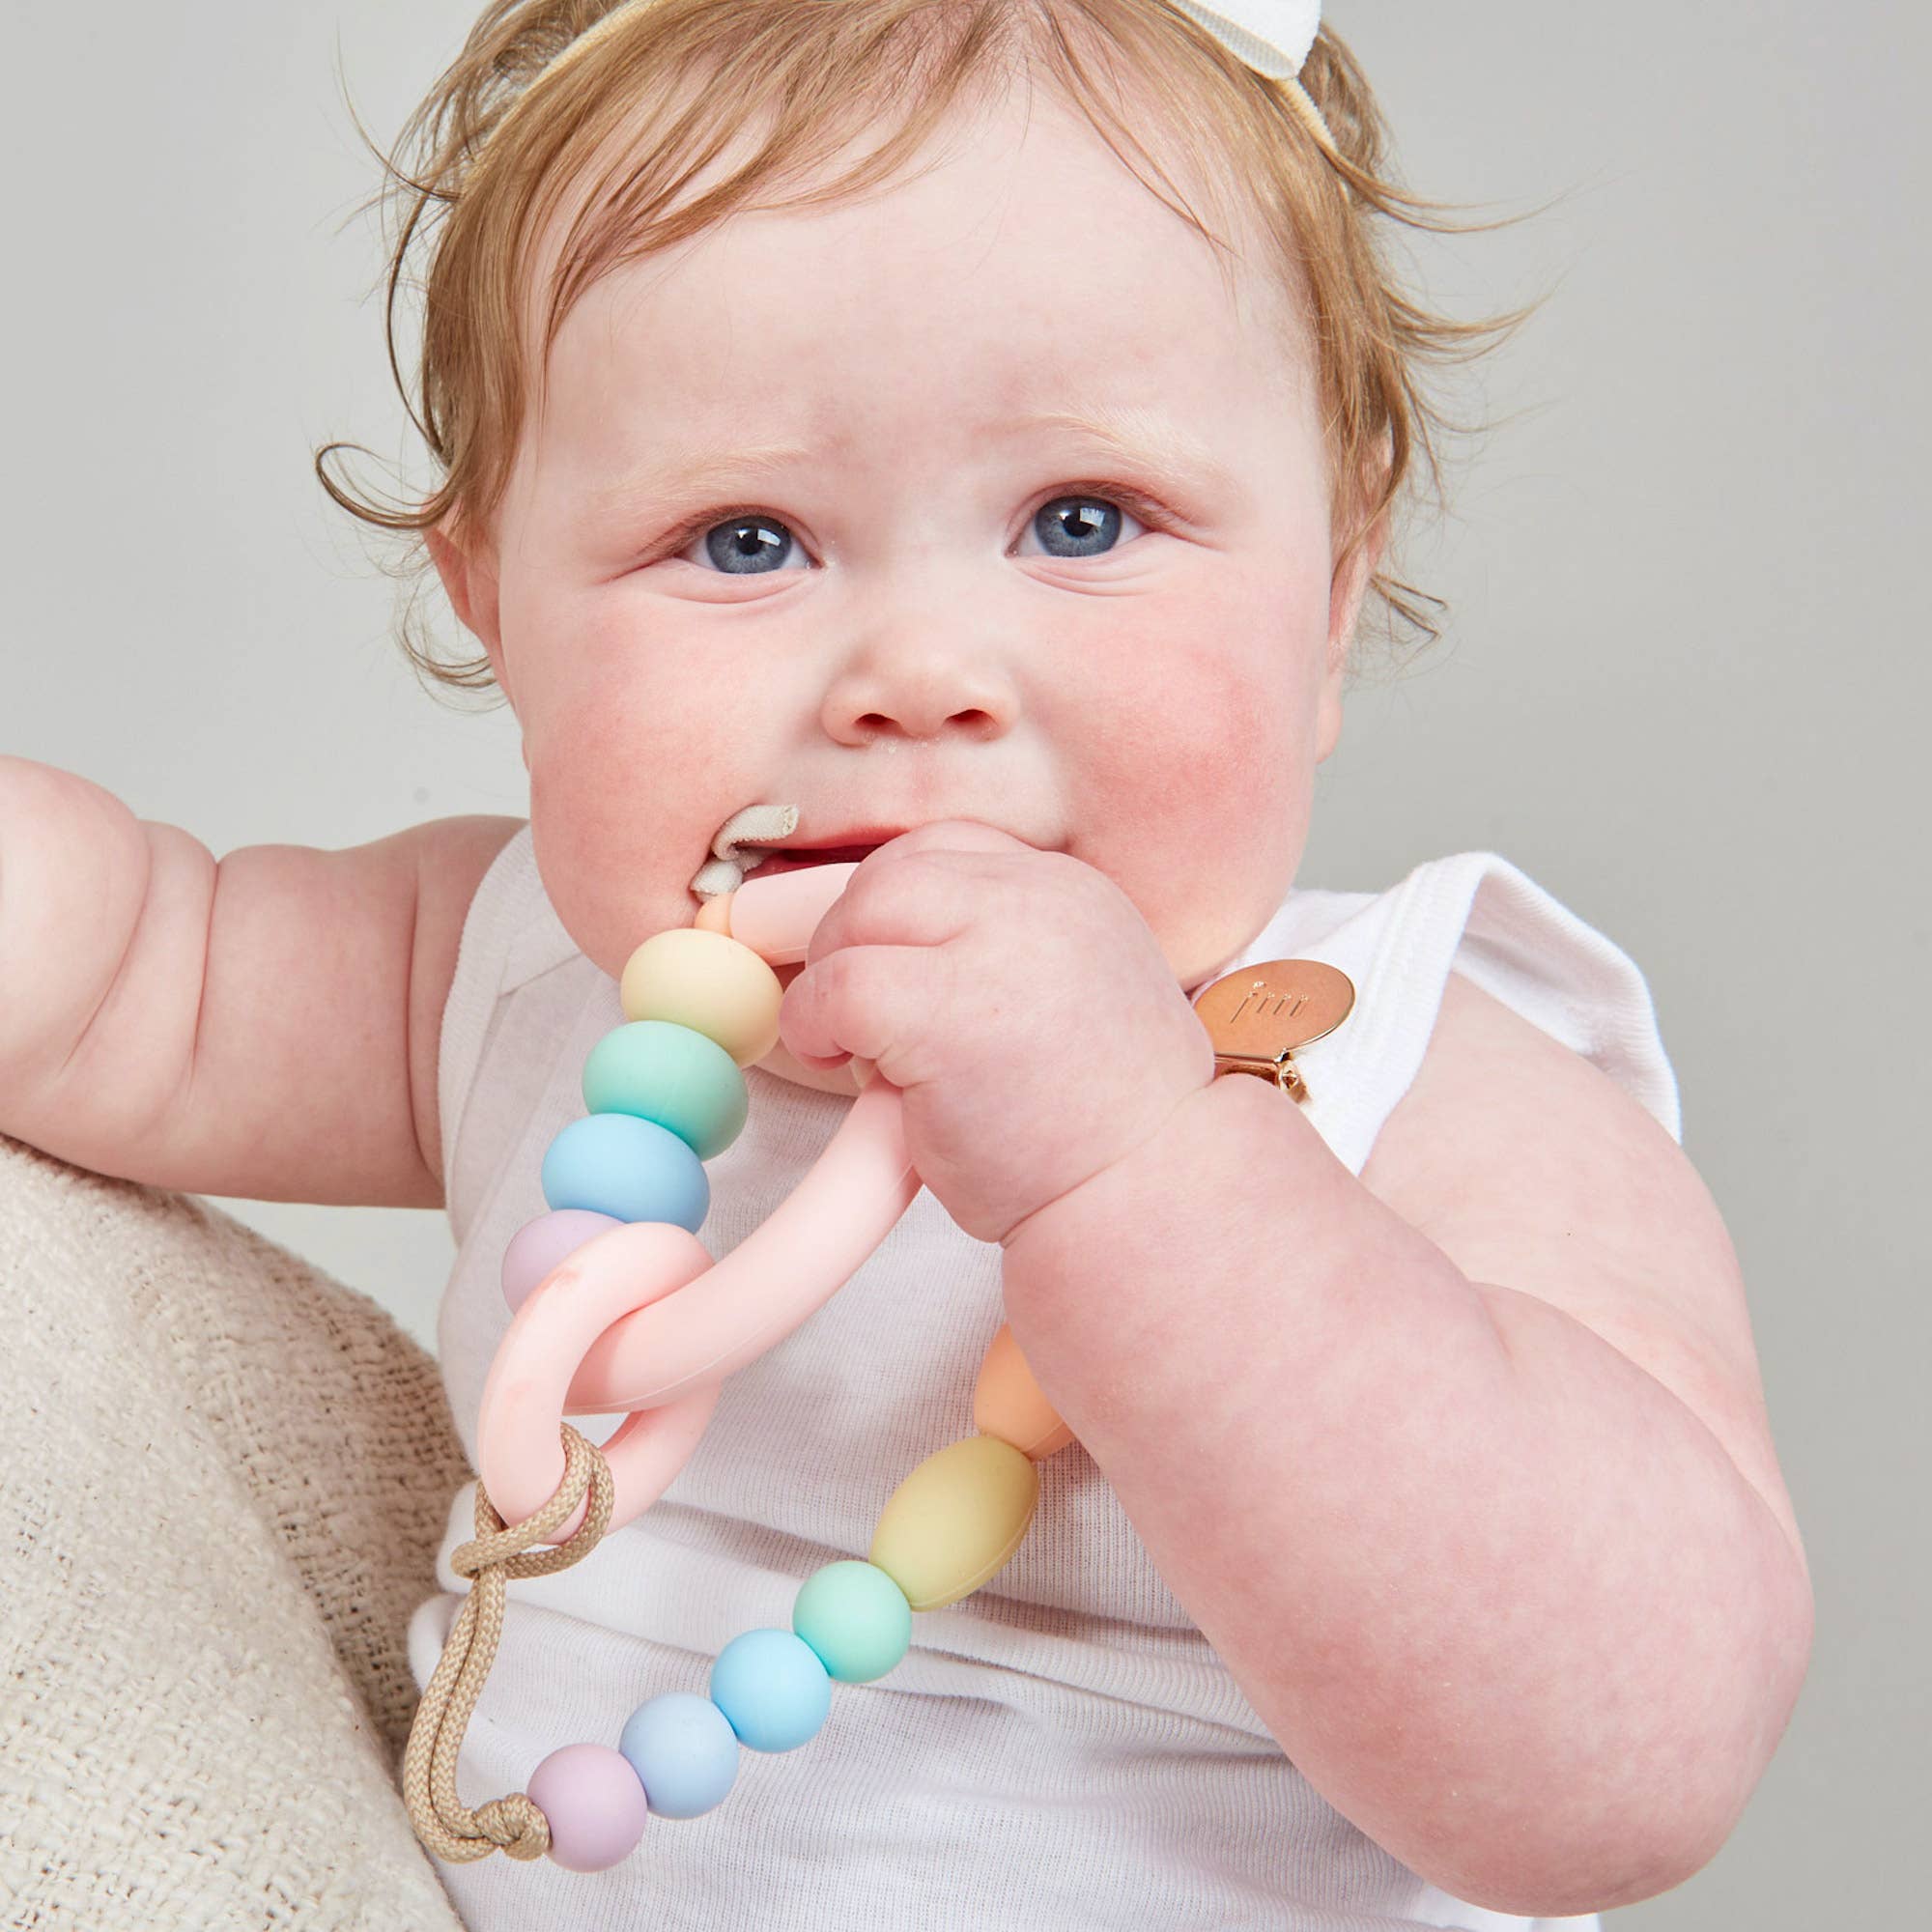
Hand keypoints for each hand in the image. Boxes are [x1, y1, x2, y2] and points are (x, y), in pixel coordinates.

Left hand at [777, 820, 1215, 1246]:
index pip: (952, 848)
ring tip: (859, 1047)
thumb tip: (898, 947)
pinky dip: (815, 1024)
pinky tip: (844, 1066)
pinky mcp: (944, 1013)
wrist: (1150, 1197)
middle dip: (852, 937)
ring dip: (832, 980)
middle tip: (854, 1013)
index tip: (888, 962)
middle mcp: (1041, 901)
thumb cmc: (1101, 1129)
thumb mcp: (1077, 999)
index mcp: (1074, 893)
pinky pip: (836, 988)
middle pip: (895, 872)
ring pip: (857, 914)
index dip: (898, 904)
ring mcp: (995, 950)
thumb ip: (1008, 955)